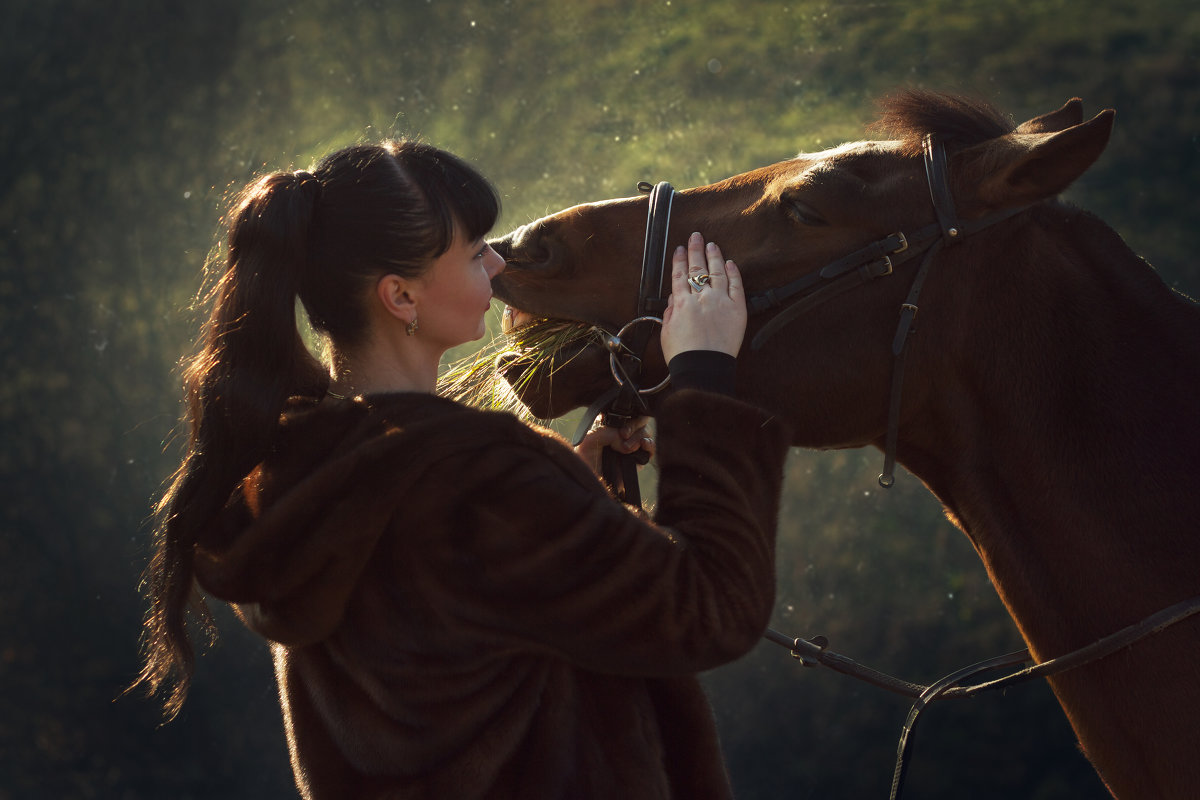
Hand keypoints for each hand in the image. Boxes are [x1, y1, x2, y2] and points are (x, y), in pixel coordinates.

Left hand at [574, 416, 654, 475]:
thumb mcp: (591, 439)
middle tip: (624, 435)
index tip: (619, 429)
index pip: (625, 410)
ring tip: (626, 448)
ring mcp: (632, 444)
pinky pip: (651, 447)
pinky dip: (649, 445)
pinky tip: (643, 446)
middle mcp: (622, 431)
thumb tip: (626, 441)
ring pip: (646, 431)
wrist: (591, 480)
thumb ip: (609, 432)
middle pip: (639, 418)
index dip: (627, 415)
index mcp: (610, 422)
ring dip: (638, 437)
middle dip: (634, 425)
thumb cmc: (586, 459)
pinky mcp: (639, 457)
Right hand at [659, 232, 745, 361]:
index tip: (680, 249)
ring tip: (712, 245)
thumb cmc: (684, 354)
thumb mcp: (667, 331)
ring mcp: (721, 301)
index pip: (680, 275)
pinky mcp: (737, 309)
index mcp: (682, 303)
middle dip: (696, 249)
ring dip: (714, 256)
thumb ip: (670, 311)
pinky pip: (736, 286)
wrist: (703, 368)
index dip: (680, 259)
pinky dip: (733, 273)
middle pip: (698, 268)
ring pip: (718, 272)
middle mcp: (701, 298)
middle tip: (696, 236)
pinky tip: (730, 263)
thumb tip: (674, 298)